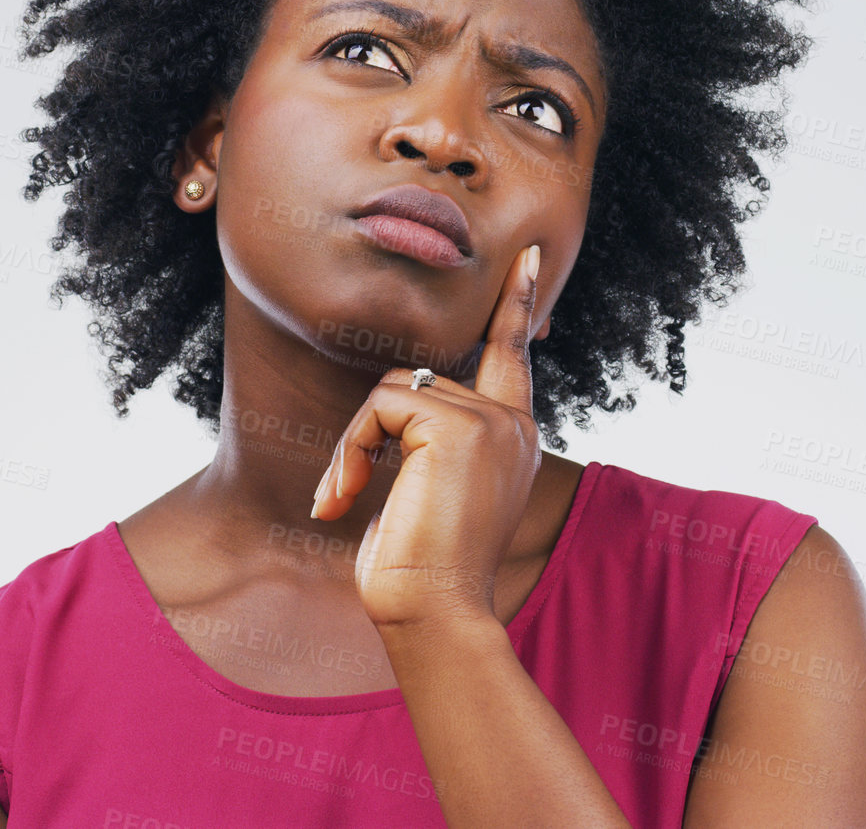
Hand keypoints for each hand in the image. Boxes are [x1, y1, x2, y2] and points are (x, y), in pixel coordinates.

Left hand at [311, 243, 543, 631]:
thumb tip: (398, 400)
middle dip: (368, 436)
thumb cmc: (421, 568)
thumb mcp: (433, 492)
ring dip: (355, 446)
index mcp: (512, 437)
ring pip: (392, 392)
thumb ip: (432, 439)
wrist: (433, 609)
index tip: (522, 256)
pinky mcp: (460, 426)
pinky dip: (353, 448)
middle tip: (342, 494)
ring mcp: (490, 422)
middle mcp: (510, 423)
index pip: (509, 356)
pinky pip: (382, 406)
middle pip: (415, 384)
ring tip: (346, 498)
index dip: (513, 305)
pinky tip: (350, 494)